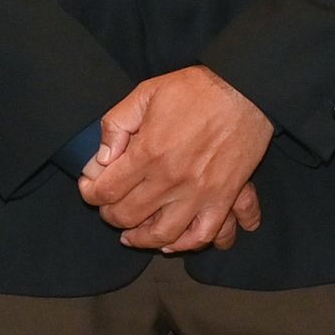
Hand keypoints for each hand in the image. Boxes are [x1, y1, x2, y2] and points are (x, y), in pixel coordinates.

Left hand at [79, 66, 275, 251]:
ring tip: (130, 234)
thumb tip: (102, 158)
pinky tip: (170, 242)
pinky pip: (203, 234)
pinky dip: (185, 245)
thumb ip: (117, 124)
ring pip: (161, 234)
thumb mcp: (146, 93)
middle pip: (127, 215)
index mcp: (149, 152)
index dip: (90, 193)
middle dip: (110, 215)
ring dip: (140, 238)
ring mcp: (199, 193)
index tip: (89, 189)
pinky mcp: (223, 198)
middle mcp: (171, 179)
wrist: (245, 90)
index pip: (107, 190)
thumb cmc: (196, 89)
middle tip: (108, 207)